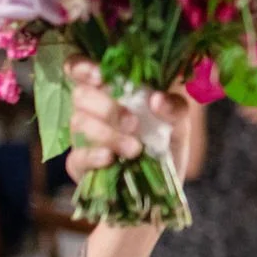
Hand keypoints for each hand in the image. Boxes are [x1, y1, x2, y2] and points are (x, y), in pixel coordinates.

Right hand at [63, 59, 194, 183]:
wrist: (161, 190)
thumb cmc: (166, 148)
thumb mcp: (179, 126)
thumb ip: (174, 108)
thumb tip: (156, 99)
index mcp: (113, 91)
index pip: (82, 68)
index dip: (82, 66)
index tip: (99, 75)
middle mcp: (93, 110)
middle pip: (80, 94)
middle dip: (107, 108)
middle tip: (133, 124)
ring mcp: (83, 137)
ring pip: (78, 122)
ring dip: (108, 134)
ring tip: (135, 150)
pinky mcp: (79, 165)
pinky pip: (76, 155)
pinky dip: (93, 155)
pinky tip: (110, 159)